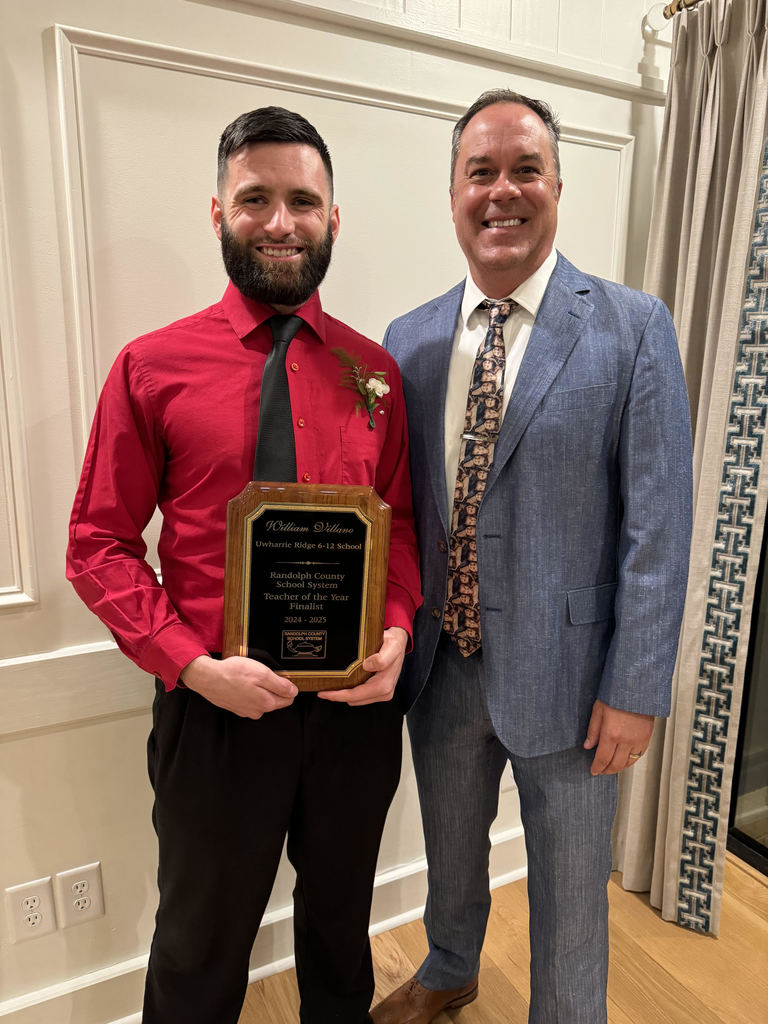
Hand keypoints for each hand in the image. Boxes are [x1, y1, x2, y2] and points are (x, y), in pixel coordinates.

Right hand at [180, 655, 296, 718]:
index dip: (287, 685)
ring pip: (262, 699)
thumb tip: (293, 691)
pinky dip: (248, 691)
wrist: (208, 678)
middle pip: (276, 699)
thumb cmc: (233, 673)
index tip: (281, 675)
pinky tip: (242, 682)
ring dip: (260, 689)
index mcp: (267, 703)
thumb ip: (280, 685)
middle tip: (263, 673)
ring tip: (250, 677)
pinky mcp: (236, 707)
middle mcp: (257, 711)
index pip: (289, 698)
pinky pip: (249, 699)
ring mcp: (246, 711)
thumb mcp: (262, 673)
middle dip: (273, 687)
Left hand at [318, 626, 408, 705]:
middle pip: (354, 700)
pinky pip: (360, 696)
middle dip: (338, 696)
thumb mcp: (391, 647)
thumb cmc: (394, 644)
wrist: (399, 643)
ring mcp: (382, 693)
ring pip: (356, 699)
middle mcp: (384, 692)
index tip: (324, 692)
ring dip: (344, 694)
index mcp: (384, 685)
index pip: (355, 695)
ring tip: (331, 687)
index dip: (338, 695)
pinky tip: (344, 685)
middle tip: (323, 690)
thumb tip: (368, 666)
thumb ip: (382, 658)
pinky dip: (351, 692)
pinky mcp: (379, 691)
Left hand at [583, 698, 653, 774]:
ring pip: (628, 762)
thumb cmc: (617, 695)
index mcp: (611, 734)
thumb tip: (588, 745)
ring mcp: (638, 740)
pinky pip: (639, 755)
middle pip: (616, 764)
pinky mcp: (646, 738)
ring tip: (612, 767)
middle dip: (607, 770)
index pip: (603, 759)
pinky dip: (631, 760)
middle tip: (601, 771)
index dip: (597, 767)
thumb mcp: (598, 710)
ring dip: (619, 767)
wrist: (637, 689)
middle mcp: (625, 740)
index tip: (594, 770)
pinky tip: (625, 759)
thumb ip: (593, 731)